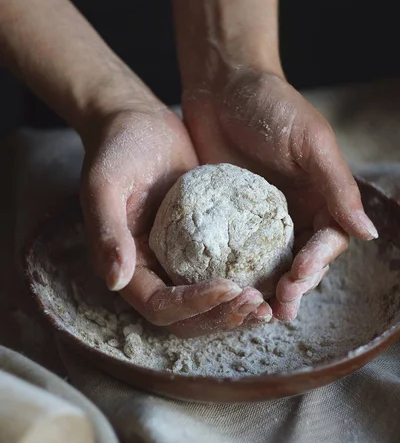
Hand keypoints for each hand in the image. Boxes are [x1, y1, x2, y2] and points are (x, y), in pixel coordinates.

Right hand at [80, 104, 271, 336]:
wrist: (139, 124)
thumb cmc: (117, 149)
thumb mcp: (104, 184)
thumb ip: (107, 231)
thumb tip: (115, 280)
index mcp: (129, 267)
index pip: (160, 305)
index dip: (193, 305)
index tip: (229, 286)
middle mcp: (153, 273)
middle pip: (187, 318)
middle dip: (222, 316)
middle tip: (258, 305)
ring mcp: (179, 263)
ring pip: (210, 306)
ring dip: (238, 311)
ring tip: (270, 305)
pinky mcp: (203, 248)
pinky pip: (225, 276)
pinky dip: (248, 284)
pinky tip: (276, 278)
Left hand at [183, 69, 377, 320]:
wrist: (221, 85)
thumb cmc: (271, 106)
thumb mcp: (310, 142)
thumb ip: (337, 187)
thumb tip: (368, 234)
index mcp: (321, 197)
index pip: (328, 241)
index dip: (317, 263)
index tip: (299, 278)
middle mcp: (295, 214)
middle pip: (302, 261)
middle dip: (294, 287)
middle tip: (279, 309)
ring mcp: (260, 220)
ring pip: (271, 264)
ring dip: (268, 290)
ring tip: (257, 312)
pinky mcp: (229, 221)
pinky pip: (236, 253)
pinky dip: (237, 273)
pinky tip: (228, 290)